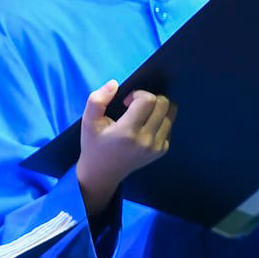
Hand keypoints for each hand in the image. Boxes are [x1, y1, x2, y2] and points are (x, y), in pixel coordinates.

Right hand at [74, 81, 172, 216]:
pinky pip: (169, 126)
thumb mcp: (88, 121)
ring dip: (157, 109)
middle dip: (150, 98)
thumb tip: (114, 84)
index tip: (126, 102)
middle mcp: (146, 140)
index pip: (148, 100)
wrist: (102, 173)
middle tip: (136, 106)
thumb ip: (98, 99)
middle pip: (164, 104)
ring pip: (170, 114)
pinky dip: (159, 121)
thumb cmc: (94, 144)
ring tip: (141, 116)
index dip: (137, 94)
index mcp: (128, 132)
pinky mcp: (161, 151)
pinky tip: (145, 127)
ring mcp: (156, 147)